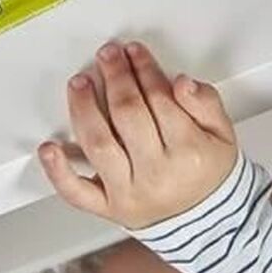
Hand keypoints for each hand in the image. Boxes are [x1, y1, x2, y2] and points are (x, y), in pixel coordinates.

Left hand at [38, 42, 237, 229]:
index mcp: (189, 153)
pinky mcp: (108, 207)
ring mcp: (129, 192)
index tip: (133, 51)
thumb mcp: (222, 134)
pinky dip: (58, 171)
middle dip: (115, 77)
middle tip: (107, 55)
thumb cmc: (206, 171)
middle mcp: (157, 174)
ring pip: (99, 143)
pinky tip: (49, 148)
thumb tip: (182, 83)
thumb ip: (205, 103)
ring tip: (80, 81)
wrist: (207, 220)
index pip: (160, 99)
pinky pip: (77, 192)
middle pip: (127, 114)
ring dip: (84, 106)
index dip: (143, 68)